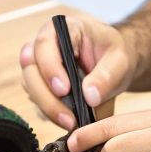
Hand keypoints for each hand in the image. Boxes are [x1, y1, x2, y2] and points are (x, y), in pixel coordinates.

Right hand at [18, 12, 137, 129]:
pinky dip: (50, 113)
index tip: (64, 90)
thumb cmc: (116, 55)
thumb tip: (89, 96)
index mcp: (63, 29)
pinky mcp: (41, 85)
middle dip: (46, 96)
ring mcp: (40, 66)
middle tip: (68, 118)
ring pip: (30, 87)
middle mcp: (45, 46)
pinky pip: (36, 100)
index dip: (50, 67)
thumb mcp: (120, 61)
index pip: (45, 43)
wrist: (115, 67)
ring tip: (72, 122)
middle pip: (31, 69)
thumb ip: (107, 75)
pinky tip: (68, 121)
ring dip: (48, 108)